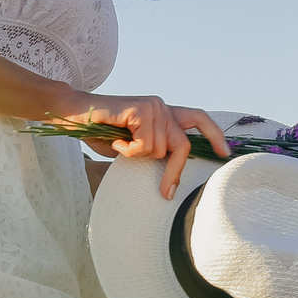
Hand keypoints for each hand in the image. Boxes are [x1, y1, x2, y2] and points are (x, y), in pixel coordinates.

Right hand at [58, 94, 230, 199]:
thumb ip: (150, 151)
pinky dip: (128, 150)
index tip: (224, 153)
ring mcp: (153, 106)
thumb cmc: (99, 130)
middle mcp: (162, 107)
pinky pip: (145, 145)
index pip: (197, 118)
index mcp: (162, 113)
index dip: (213, 134)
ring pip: (159, 149)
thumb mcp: (130, 145)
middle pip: (183, 144)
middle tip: (165, 192)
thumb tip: (169, 170)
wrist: (74, 113)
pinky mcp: (142, 109)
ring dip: (136, 154)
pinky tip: (115, 139)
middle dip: (174, 171)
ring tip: (119, 144)